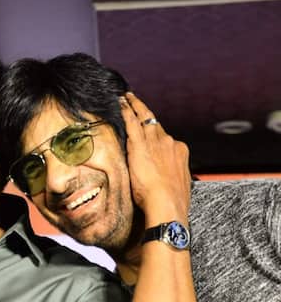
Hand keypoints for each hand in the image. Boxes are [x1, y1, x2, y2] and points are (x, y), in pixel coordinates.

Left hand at [120, 92, 190, 225]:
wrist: (167, 204)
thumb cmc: (171, 201)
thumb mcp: (176, 184)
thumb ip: (169, 176)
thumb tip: (163, 179)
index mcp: (179, 152)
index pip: (165, 139)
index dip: (156, 134)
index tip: (151, 129)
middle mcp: (169, 142)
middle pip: (155, 125)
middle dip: (145, 112)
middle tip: (136, 101)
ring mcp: (155, 142)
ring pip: (144, 118)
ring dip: (135, 106)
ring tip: (127, 97)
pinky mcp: (140, 145)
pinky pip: (132, 122)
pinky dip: (127, 110)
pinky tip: (121, 102)